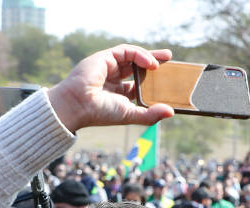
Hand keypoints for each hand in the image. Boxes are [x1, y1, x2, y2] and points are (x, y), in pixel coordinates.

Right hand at [48, 44, 173, 132]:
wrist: (78, 105)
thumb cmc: (100, 113)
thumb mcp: (130, 114)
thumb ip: (150, 115)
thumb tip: (171, 112)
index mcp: (118, 94)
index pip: (139, 84)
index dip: (152, 81)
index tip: (167, 81)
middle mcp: (113, 79)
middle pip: (138, 67)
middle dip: (154, 63)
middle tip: (170, 60)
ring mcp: (109, 67)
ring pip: (133, 57)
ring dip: (150, 57)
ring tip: (165, 59)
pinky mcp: (105, 57)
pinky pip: (126, 51)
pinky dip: (140, 55)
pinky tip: (151, 63)